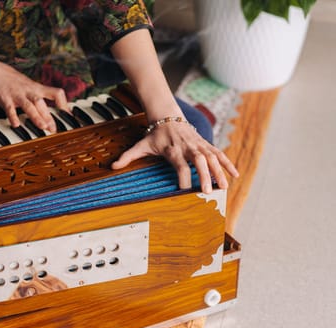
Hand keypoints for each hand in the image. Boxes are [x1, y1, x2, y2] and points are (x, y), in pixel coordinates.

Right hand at [0, 60, 68, 132]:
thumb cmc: (12, 81)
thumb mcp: (29, 86)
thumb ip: (39, 97)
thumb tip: (49, 112)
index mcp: (37, 88)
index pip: (56, 93)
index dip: (64, 104)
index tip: (68, 117)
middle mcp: (29, 90)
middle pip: (42, 103)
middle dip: (49, 116)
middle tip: (54, 129)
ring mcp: (17, 94)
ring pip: (29, 105)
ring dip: (36, 116)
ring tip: (42, 127)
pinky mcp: (5, 98)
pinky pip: (10, 108)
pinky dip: (13, 116)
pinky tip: (16, 124)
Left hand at [111, 121, 238, 193]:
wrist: (168, 116)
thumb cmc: (155, 135)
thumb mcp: (141, 145)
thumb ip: (128, 157)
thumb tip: (111, 166)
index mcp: (172, 150)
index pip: (179, 165)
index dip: (182, 177)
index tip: (184, 191)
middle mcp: (188, 147)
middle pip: (199, 161)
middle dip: (204, 176)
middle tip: (208, 192)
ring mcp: (198, 145)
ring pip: (212, 158)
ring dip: (219, 172)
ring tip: (224, 187)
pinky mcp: (206, 144)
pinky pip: (219, 154)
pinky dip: (228, 163)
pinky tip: (235, 175)